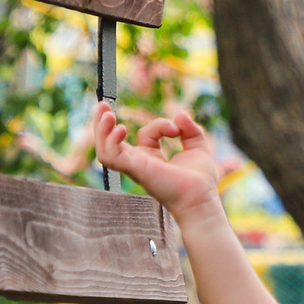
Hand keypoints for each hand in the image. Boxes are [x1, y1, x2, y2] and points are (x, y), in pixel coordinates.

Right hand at [91, 102, 224, 223]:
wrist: (202, 199)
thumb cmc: (200, 181)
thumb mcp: (197, 147)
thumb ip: (190, 129)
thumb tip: (180, 115)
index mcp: (152, 159)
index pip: (146, 134)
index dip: (160, 125)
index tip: (177, 129)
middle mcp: (139, 163)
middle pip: (110, 143)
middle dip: (103, 123)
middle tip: (104, 104)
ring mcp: (134, 167)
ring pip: (104, 150)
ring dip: (101, 130)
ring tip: (106, 114)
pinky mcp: (135, 169)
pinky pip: (111, 157)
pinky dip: (110, 141)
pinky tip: (120, 129)